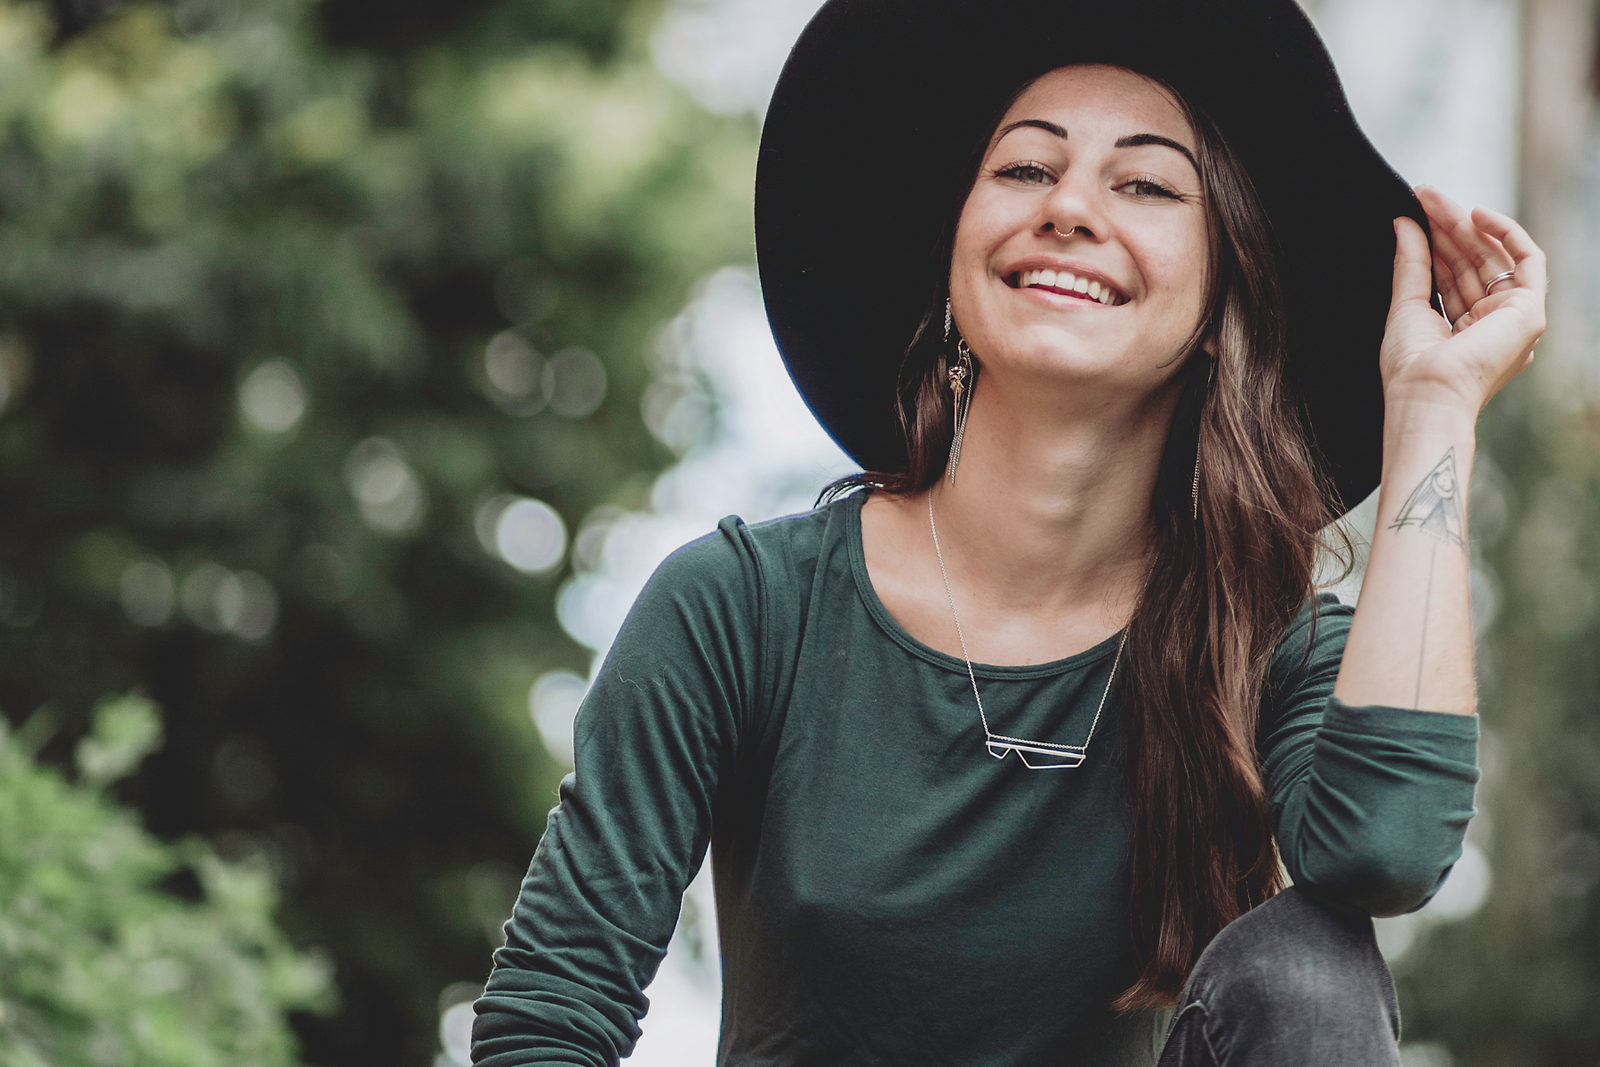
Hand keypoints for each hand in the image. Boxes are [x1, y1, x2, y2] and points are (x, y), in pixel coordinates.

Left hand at [1379, 184, 1546, 412]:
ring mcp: (1512, 319)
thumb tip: (1404, 224)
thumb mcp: (1406, 306)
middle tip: (1423, 195)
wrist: (1427, 394)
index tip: (1413, 214)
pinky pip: (1528, 261)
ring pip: (1492, 258)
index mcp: (1463, 332)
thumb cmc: (1411, 368)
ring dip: (1463, 226)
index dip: (1434, 243)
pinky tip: (1476, 214)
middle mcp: (1491, 325)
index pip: (1452, 276)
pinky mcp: (1529, 311)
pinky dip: (1507, 233)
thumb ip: (1410, 264)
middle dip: (1447, 228)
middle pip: (1472, 263)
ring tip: (1433, 199)